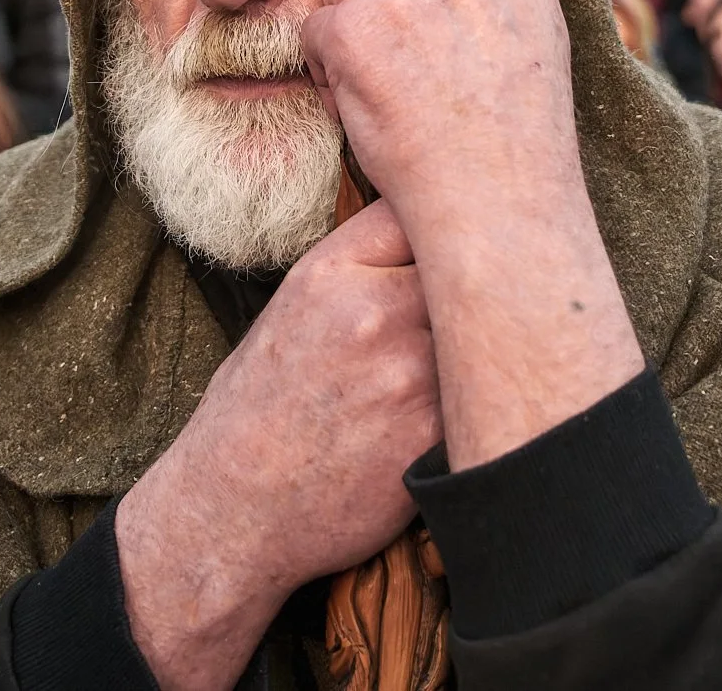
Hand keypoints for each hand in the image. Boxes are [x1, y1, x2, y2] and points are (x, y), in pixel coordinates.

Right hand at [115, 201, 439, 690]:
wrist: (233, 510)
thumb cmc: (258, 408)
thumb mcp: (291, 308)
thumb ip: (362, 263)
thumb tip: (433, 227)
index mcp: (331, 273)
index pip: (423, 211)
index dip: (448, 224)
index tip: (456, 240)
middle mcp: (374, 313)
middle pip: (469, 265)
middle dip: (480, 280)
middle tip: (488, 295)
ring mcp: (410, 374)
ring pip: (485, 330)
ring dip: (486, 341)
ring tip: (477, 356)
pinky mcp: (436, 433)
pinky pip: (484, 393)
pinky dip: (481, 396)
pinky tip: (467, 405)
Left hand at [302, 0, 644, 469]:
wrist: (498, 204)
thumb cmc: (516, 149)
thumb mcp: (530, 51)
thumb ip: (492, 6)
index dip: (433, 16)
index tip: (448, 69)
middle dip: (386, 13)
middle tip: (410, 88)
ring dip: (351, 31)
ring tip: (386, 97)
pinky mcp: (353, 22)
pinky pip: (314, 32)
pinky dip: (328, 75)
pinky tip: (368, 116)